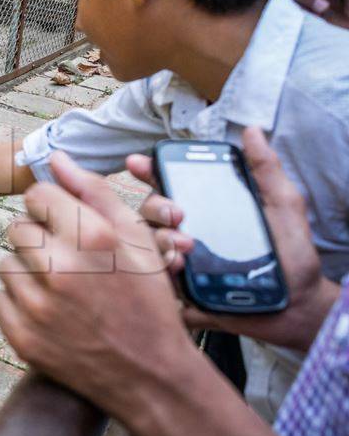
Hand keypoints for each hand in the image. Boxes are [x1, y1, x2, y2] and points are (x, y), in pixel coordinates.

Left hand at [0, 152, 193, 416]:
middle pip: (18, 228)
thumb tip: (56, 158)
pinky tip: (50, 311)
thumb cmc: (147, 301)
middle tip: (64, 258)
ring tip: (60, 288)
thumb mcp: (136, 240)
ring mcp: (38, 306)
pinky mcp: (23, 336)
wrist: (150, 375)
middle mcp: (61, 269)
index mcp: (93, 238)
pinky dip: (19, 302)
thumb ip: (94, 192)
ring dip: (27, 271)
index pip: (38, 196)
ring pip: (6, 263)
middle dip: (37, 238)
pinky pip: (0, 299)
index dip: (50, 207)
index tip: (62, 223)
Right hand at [126, 128, 336, 351]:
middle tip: (178, 212)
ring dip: (159, 238)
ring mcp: (179, 261)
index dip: (148, 171)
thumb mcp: (282, 206)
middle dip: (156, 206)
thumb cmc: (291, 255)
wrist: (297, 305)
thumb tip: (254, 131)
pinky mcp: (179, 291)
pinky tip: (178, 267)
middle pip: (148, 211)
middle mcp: (184, 232)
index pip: (166, 184)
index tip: (139, 162)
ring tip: (185, 246)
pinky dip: (162, 269)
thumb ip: (265, 169)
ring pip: (146, 243)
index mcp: (203, 208)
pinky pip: (156, 278)